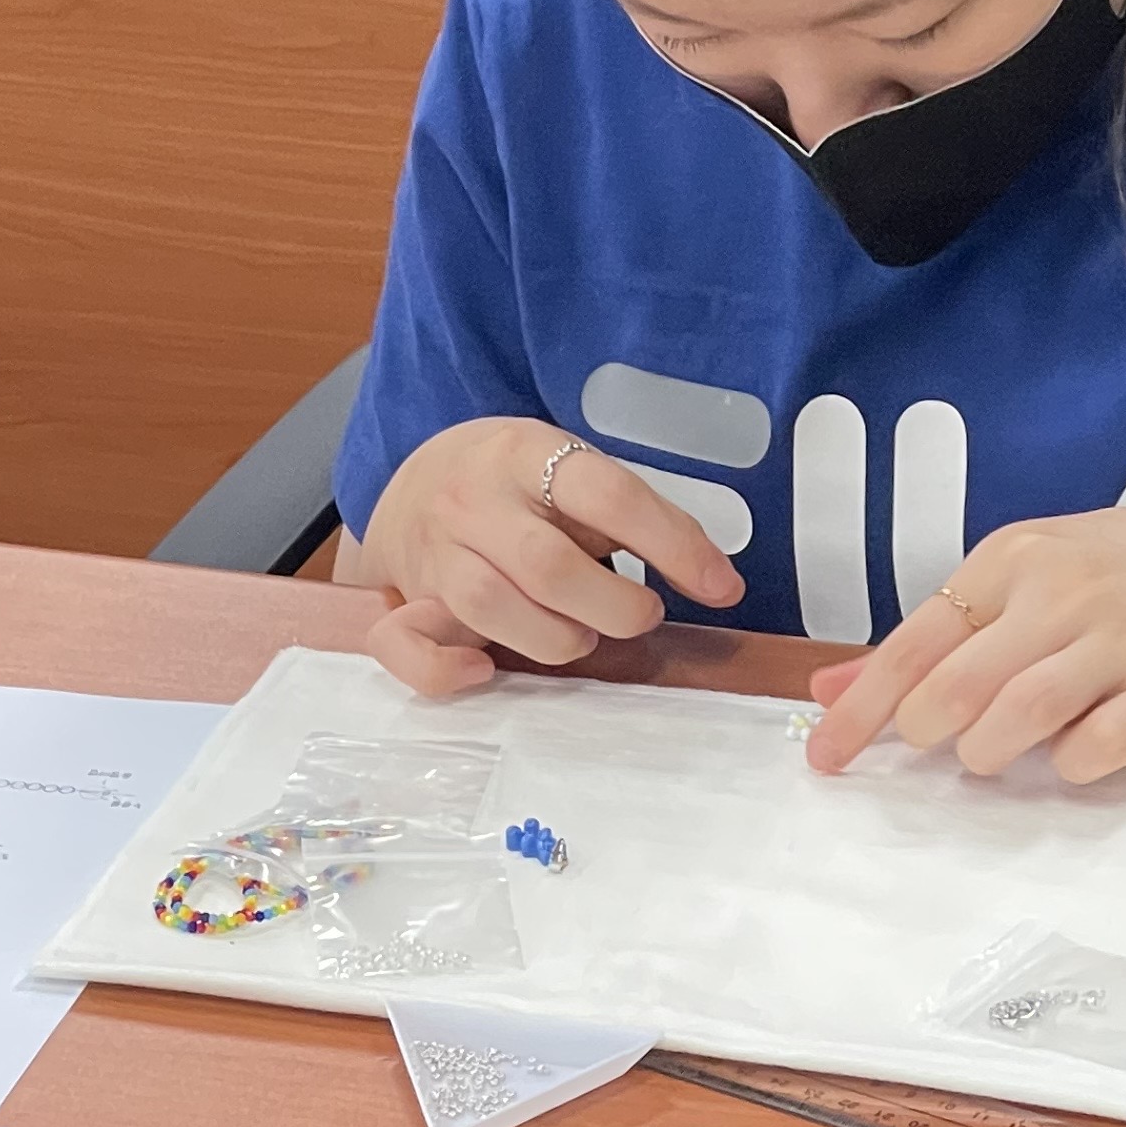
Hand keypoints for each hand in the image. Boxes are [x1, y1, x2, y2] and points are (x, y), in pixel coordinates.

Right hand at [356, 420, 741, 698]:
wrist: (414, 482)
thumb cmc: (516, 486)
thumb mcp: (571, 471)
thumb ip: (632, 516)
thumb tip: (716, 581)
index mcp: (526, 455)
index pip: (607, 495)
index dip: (673, 545)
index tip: (720, 586)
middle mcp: (473, 500)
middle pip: (548, 565)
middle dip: (614, 606)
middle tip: (641, 615)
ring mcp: (434, 552)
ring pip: (489, 607)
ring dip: (556, 638)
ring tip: (583, 634)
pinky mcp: (405, 600)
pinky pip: (405, 644)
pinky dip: (446, 671)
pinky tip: (486, 672)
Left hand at [801, 511, 1125, 785]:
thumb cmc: (1102, 579)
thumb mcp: (1013, 579)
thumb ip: (928, 638)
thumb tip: (829, 690)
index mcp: (1013, 559)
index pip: (916, 642)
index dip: (863, 709)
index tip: (825, 757)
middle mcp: (1063, 595)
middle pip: (959, 686)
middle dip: (927, 731)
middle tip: (933, 742)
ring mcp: (1118, 644)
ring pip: (1020, 718)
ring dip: (986, 753)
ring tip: (990, 751)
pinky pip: (1093, 751)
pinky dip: (1065, 767)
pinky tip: (1066, 752)